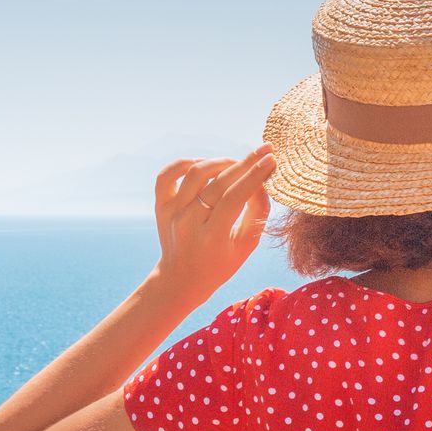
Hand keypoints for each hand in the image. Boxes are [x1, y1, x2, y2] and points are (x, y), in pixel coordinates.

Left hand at [151, 145, 274, 299]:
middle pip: (218, 183)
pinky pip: (167, 175)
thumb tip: (262, 183)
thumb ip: (258, 214)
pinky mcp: (160, 206)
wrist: (182, 278)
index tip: (271, 160)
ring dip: (219, 163)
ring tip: (235, 164)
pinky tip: (203, 165)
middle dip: (244, 164)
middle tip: (263, 152)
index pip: (235, 197)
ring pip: (195, 173)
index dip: (254, 176)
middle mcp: (188, 222)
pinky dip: (185, 163)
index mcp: (212, 236)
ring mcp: (171, 212)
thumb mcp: (247, 245)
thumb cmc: (221, 263)